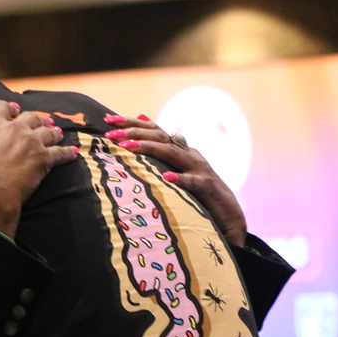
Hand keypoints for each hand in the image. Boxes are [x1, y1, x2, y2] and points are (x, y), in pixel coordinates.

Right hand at [0, 100, 77, 237]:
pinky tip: (74, 152)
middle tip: (38, 119)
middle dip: (34, 117)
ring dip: (53, 130)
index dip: (7, 107)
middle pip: (30, 117)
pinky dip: (68, 152)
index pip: (1, 107)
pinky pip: (61, 154)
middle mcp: (16, 130)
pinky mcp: (44, 161)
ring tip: (56, 131)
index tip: (12, 108)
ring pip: (48, 131)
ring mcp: (32, 144)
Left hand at [104, 115, 246, 246]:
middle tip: (110, 134)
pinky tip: (166, 178)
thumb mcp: (178, 172)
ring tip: (126, 147)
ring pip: (174, 153)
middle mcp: (190, 155)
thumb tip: (142, 120)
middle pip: (161, 137)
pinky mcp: (208, 188)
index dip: (132, 122)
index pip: (155, 130)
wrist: (229, 216)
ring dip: (150, 148)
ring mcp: (200, 170)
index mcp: (181, 151)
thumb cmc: (198, 196)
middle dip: (134, 132)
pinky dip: (180, 179)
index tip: (107, 119)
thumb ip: (160, 152)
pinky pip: (194, 182)